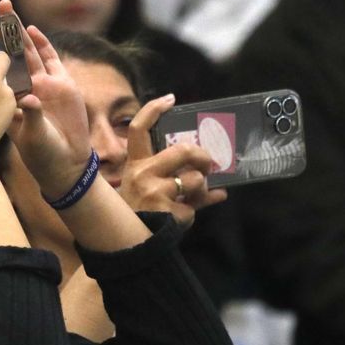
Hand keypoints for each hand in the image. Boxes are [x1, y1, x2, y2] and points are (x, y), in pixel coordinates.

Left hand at [6, 13, 91, 199]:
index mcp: (8, 97)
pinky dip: (43, 44)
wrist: (65, 162)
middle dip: (0, 32)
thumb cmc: (41, 152)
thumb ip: (29, 114)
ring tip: (8, 11)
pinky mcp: (63, 84)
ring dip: (19, 32)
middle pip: (9, 53)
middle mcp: (25, 87)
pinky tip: (33, 30)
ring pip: (28, 51)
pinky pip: (51, 59)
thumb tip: (28, 98)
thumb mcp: (28, 133)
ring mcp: (44, 83)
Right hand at [118, 94, 227, 224]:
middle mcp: (143, 174)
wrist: (126, 245)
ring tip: (194, 198)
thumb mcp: (146, 190)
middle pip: (182, 150)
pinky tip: (183, 217)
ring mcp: (155, 192)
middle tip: (208, 164)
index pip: (140, 129)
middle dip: (202, 156)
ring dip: (201, 190)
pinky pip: (194, 206)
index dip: (154, 110)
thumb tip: (218, 187)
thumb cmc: (139, 212)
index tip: (171, 99)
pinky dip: (193, 212)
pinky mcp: (167, 211)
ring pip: (196, 180)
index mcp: (136, 165)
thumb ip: (177, 181)